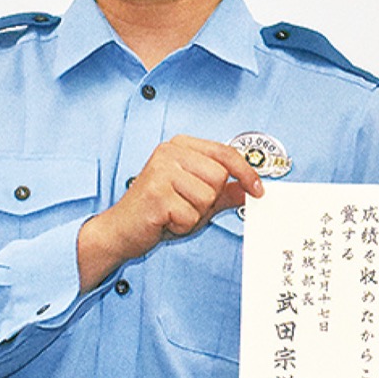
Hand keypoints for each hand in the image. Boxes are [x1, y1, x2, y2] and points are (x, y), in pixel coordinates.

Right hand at [77, 135, 262, 291]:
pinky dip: (182, 225)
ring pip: (208, 197)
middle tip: (185, 205)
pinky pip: (191, 215)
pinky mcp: (156, 193)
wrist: (120, 231)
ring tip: (174, 212)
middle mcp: (169, 152)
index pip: (226, 153)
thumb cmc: (157, 212)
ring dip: (195, 214)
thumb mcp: (198, 199)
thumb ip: (224, 192)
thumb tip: (250, 188)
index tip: (258, 189)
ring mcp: (161, 170)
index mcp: (180, 146)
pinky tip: (166, 220)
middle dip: (209, 200)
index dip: (246, 172)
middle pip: (220, 177)